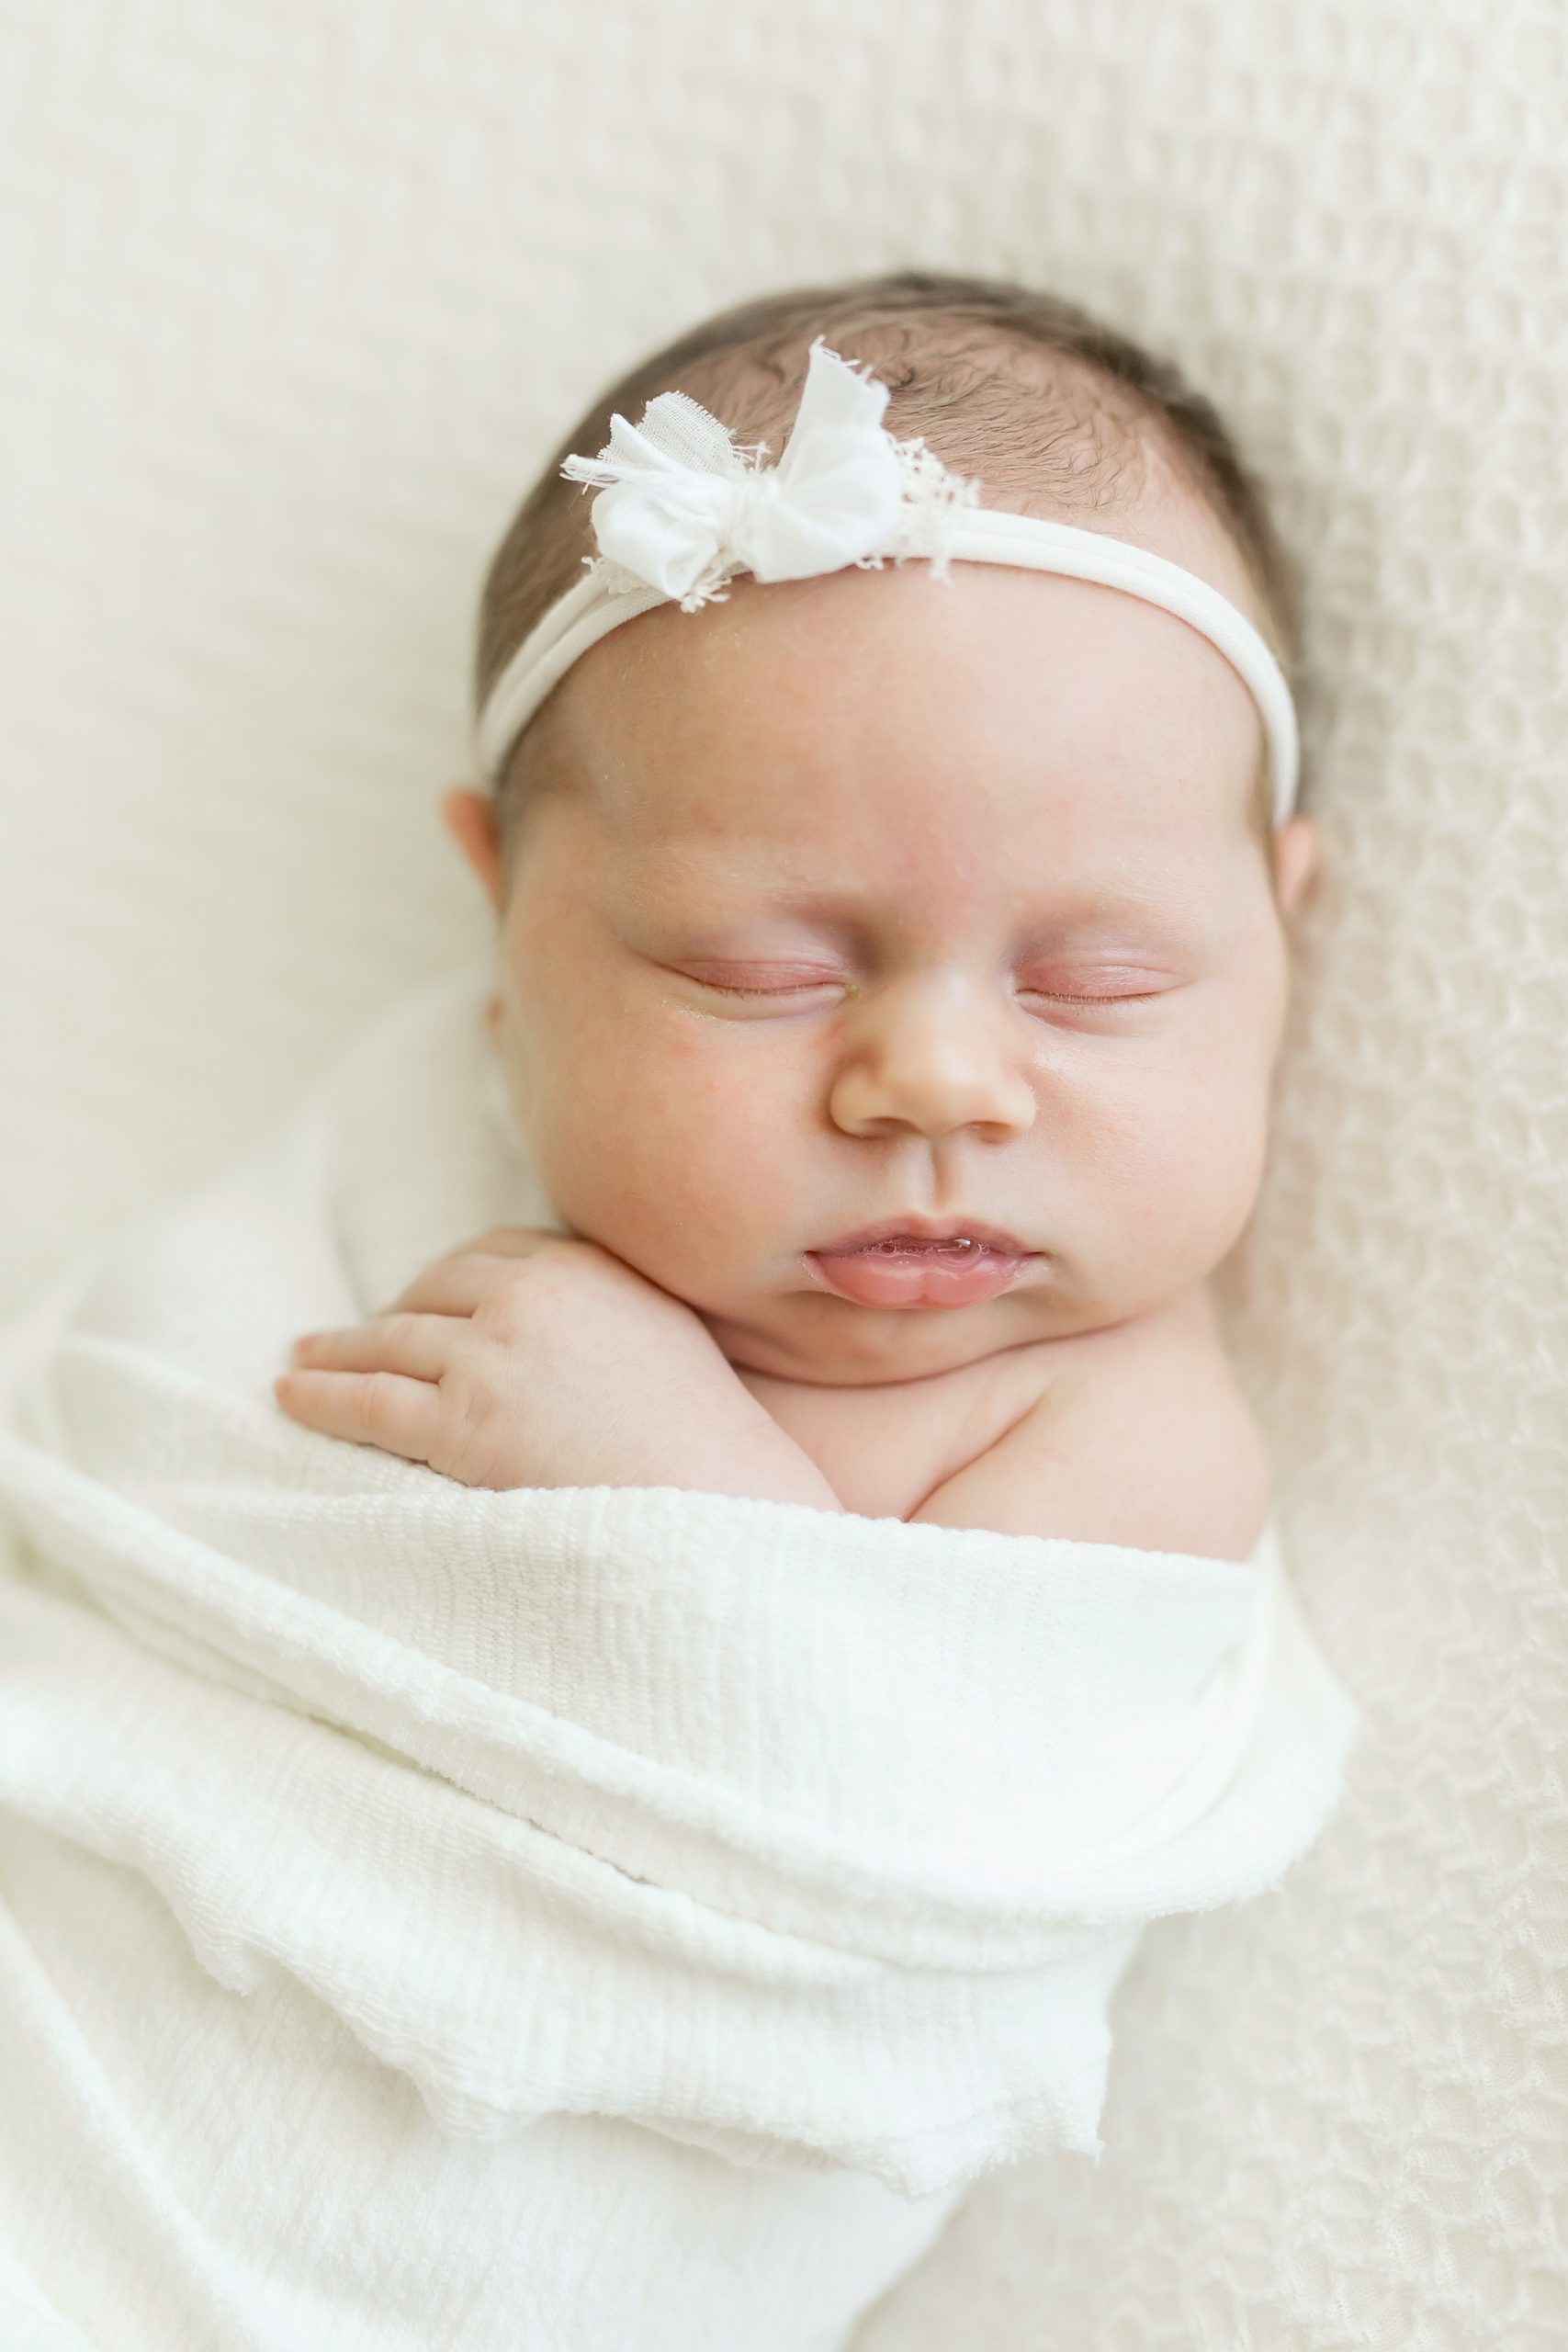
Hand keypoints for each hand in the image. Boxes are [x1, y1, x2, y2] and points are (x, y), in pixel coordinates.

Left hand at [273, 1225, 842, 1506]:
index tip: (420, 1299)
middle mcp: (529, 1296)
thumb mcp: (663, 1335)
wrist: (717, 1499)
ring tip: (303, 1359)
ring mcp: (490, 1357)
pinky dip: (319, 1397)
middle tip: (354, 1337)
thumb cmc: (702, 1438)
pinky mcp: (461, 1424)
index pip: (486, 1254)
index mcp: (581, 1266)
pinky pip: (368, 1403)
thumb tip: (559, 1319)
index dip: (443, 1279)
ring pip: (387, 1342)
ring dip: (336, 1350)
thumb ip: (606, 1308)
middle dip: (391, 1313)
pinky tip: (290, 1395)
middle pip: (430, 1290)